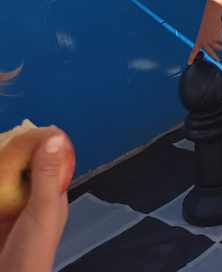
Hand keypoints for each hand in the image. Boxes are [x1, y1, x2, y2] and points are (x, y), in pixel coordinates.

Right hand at [0, 131, 72, 271]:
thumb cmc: (32, 253)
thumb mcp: (42, 210)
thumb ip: (47, 176)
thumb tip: (54, 139)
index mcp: (51, 196)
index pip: (47, 161)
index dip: (36, 145)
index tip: (21, 129)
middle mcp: (31, 200)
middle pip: (20, 170)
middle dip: (11, 155)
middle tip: (3, 139)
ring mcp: (11, 210)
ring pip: (5, 183)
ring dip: (2, 169)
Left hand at [189, 15, 221, 63]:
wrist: (211, 18)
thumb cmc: (207, 25)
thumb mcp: (204, 35)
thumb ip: (206, 42)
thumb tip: (212, 51)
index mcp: (198, 41)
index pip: (194, 51)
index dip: (191, 58)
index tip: (189, 63)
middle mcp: (204, 42)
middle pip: (210, 53)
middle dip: (215, 57)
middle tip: (218, 60)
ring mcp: (210, 40)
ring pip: (218, 48)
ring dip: (221, 48)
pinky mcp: (217, 38)